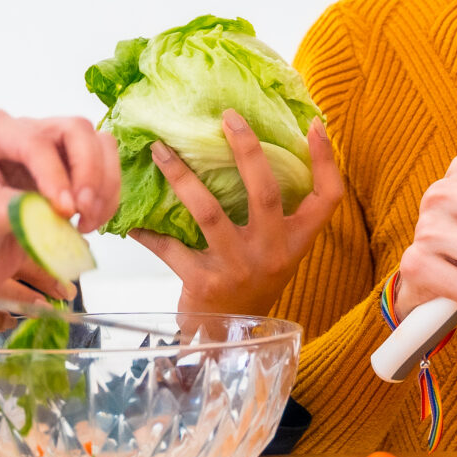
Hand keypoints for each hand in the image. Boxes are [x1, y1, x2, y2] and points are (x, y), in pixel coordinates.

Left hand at [0, 111, 121, 309]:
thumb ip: (20, 209)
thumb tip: (59, 210)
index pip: (36, 141)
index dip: (56, 175)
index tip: (63, 211)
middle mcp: (23, 133)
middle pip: (77, 132)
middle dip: (88, 172)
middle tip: (82, 211)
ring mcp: (49, 155)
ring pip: (99, 148)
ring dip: (103, 185)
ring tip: (86, 222)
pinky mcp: (67, 179)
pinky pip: (104, 174)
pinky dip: (106, 199)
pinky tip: (86, 225)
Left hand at [133, 114, 344, 314]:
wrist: (230, 339)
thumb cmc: (253, 281)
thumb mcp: (275, 249)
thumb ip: (273, 212)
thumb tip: (250, 149)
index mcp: (296, 240)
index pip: (326, 198)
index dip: (325, 161)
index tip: (315, 125)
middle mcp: (273, 252)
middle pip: (265, 191)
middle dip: (246, 150)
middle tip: (227, 117)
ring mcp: (239, 267)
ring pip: (208, 212)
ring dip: (181, 177)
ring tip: (159, 150)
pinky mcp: (205, 282)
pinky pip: (170, 248)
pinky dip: (148, 232)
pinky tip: (130, 219)